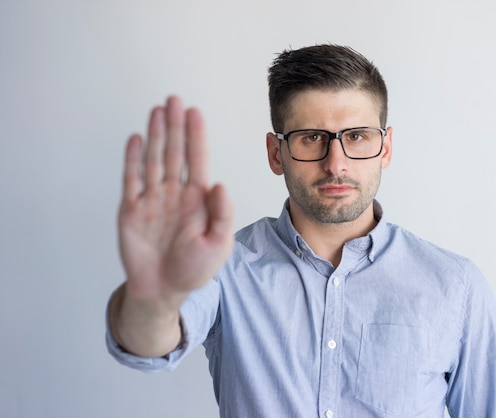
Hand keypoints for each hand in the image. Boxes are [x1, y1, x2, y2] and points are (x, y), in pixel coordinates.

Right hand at [118, 96, 233, 307]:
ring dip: (155, 135)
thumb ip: (221, 214)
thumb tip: (219, 184)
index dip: (195, 136)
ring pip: (153, 160)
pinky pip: (132, 179)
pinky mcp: (131, 210)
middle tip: (174, 100)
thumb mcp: (218, 244)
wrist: (163, 290)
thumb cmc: (194, 269)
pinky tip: (136, 138)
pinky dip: (133, 159)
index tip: (195, 112)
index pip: (197, 160)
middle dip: (175, 126)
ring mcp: (153, 200)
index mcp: (197, 200)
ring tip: (157, 110)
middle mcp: (175, 194)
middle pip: (174, 152)